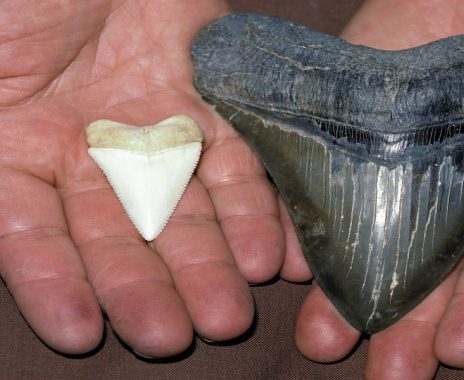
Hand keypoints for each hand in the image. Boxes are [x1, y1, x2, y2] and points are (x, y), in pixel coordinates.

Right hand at [0, 0, 286, 356]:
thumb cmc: (17, 4)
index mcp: (18, 152)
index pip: (35, 237)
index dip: (53, 284)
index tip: (79, 331)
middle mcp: (91, 155)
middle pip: (124, 237)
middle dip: (151, 288)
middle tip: (178, 336)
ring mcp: (155, 131)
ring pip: (186, 211)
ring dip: (211, 262)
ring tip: (231, 312)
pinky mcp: (211, 105)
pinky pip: (237, 165)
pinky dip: (256, 211)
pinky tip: (273, 257)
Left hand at [284, 0, 463, 377]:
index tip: (458, 351)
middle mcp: (458, 170)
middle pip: (432, 257)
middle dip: (408, 317)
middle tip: (381, 371)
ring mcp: (400, 141)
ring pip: (371, 223)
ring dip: (348, 282)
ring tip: (324, 338)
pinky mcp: (352, 105)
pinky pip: (326, 161)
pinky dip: (306, 208)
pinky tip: (291, 258)